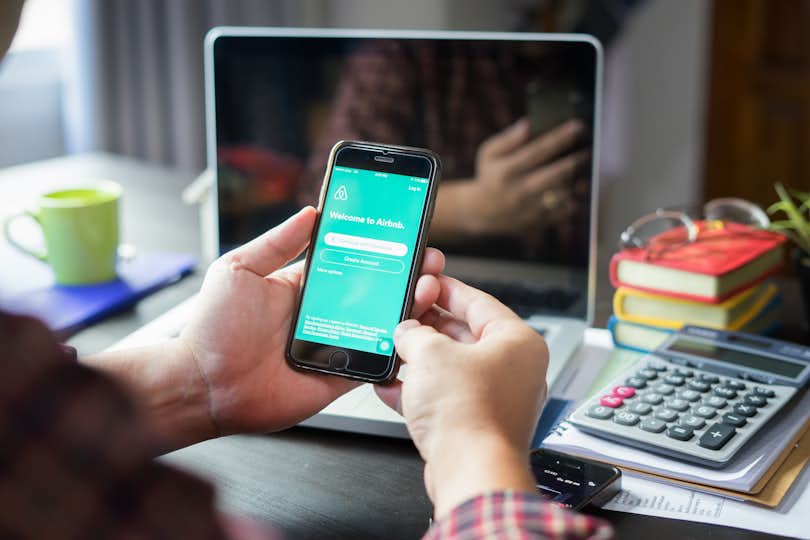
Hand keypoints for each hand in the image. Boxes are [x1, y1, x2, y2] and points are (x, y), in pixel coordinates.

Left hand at [181, 206, 444, 435]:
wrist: (203, 385)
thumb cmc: (212, 328)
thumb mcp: (239, 269)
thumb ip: (277, 242)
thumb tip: (310, 212)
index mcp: (304, 285)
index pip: (353, 260)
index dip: (380, 248)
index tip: (404, 232)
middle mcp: (325, 313)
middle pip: (377, 290)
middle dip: (407, 273)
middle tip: (429, 259)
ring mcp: (335, 344)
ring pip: (384, 323)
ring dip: (411, 305)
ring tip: (429, 286)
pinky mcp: (339, 374)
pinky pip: (375, 360)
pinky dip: (398, 348)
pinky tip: (416, 329)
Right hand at [375, 276, 547, 517]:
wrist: (470, 472)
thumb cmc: (468, 414)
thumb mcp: (429, 355)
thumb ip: (414, 334)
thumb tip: (407, 333)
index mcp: (518, 342)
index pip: (479, 302)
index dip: (448, 289)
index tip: (429, 282)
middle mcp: (515, 370)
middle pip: (466, 336)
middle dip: (429, 329)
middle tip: (404, 319)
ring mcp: (499, 400)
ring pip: (454, 369)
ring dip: (421, 361)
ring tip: (394, 351)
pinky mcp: (480, 425)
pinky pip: (448, 398)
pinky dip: (422, 391)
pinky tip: (393, 388)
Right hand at [431, 118, 588, 240]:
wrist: (482, 213)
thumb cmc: (491, 176)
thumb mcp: (489, 153)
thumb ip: (507, 139)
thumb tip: (528, 124)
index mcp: (506, 171)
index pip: (538, 151)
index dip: (560, 138)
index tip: (578, 127)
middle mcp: (517, 191)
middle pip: (554, 175)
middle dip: (575, 161)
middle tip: (588, 150)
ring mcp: (528, 210)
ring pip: (561, 195)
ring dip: (577, 183)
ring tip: (586, 171)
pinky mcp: (537, 223)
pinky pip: (562, 213)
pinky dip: (573, 202)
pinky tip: (577, 190)